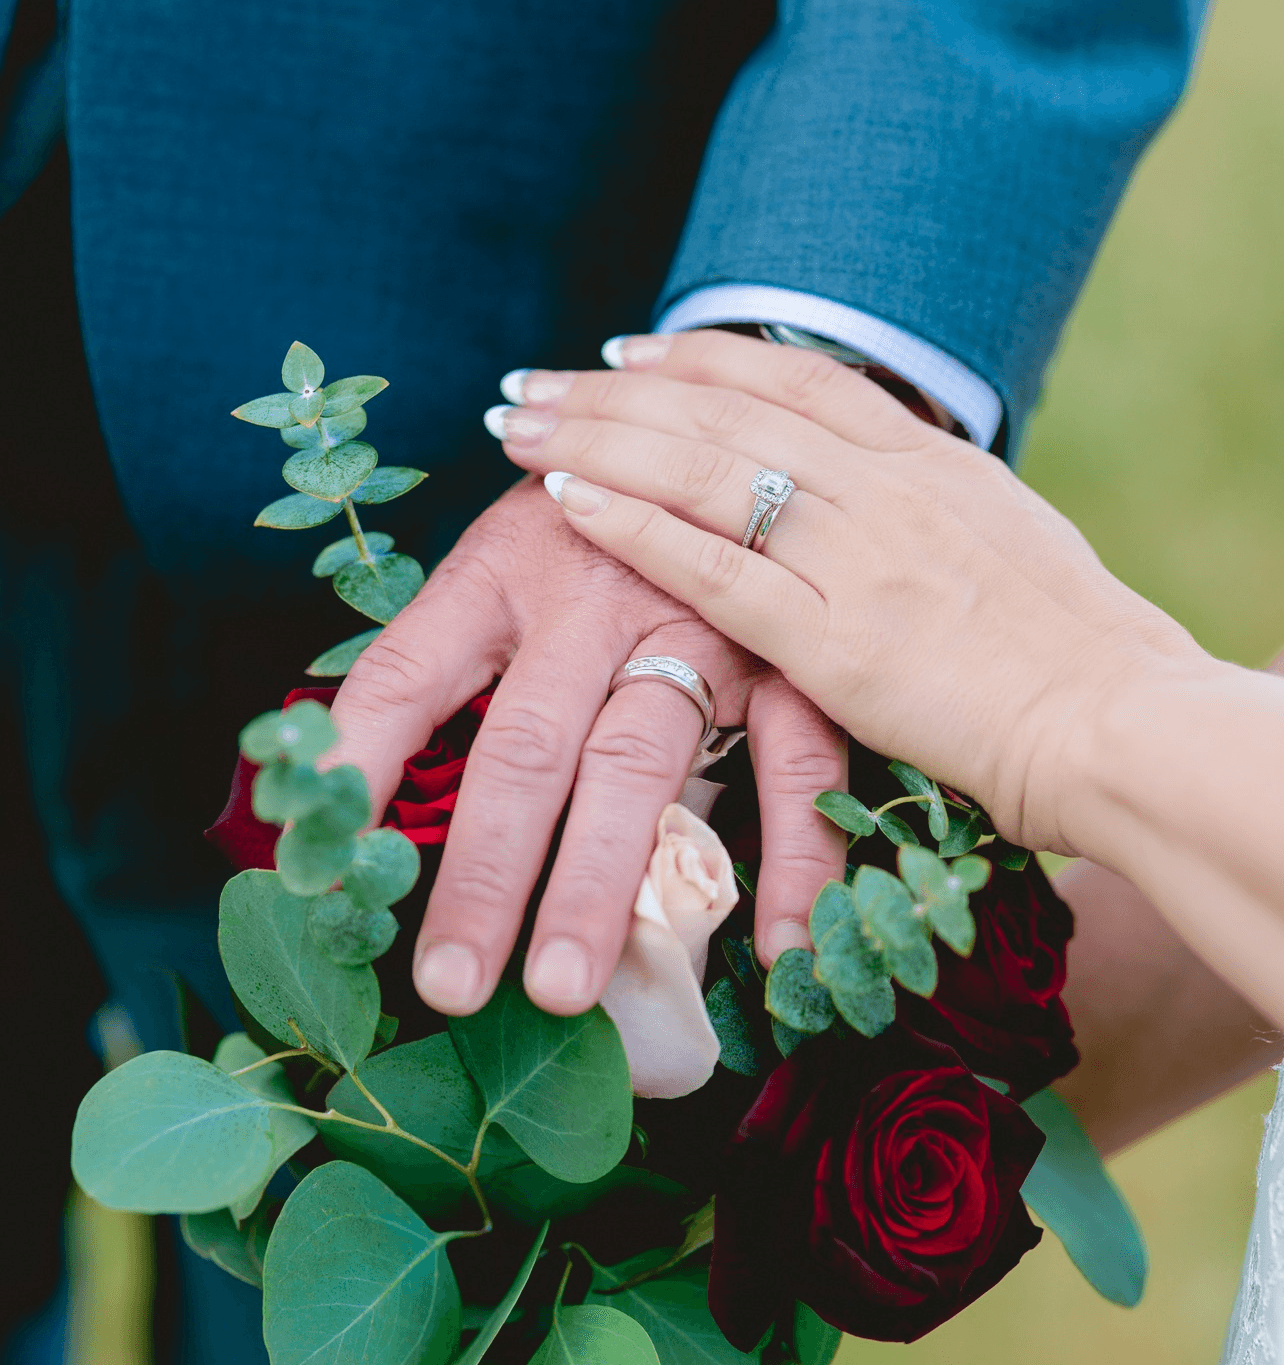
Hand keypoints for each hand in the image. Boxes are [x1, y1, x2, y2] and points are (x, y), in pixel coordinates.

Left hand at [325, 476, 846, 1016]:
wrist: (722, 439)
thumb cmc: (589, 518)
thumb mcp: (508, 554)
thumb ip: (455, 650)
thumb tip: (355, 779)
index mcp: (500, 569)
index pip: (407, 672)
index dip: (357, 769)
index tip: (325, 870)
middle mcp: (588, 597)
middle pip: (525, 745)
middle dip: (487, 870)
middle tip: (452, 983)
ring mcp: (693, 622)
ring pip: (637, 760)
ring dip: (600, 878)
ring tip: (564, 985)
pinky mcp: (780, 652)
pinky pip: (791, 760)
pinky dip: (793, 855)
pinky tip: (776, 948)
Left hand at [488, 331, 1204, 851]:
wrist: (1127, 724)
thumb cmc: (1082, 652)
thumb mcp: (1012, 545)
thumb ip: (938, 509)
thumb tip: (890, 493)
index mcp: (932, 462)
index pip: (792, 379)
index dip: (697, 358)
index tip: (627, 352)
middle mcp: (886, 487)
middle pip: (724, 409)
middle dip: (615, 390)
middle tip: (533, 380)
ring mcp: (859, 556)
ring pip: (703, 471)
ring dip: (598, 440)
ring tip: (521, 425)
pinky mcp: (837, 640)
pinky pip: (715, 568)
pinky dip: (635, 526)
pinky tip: (568, 500)